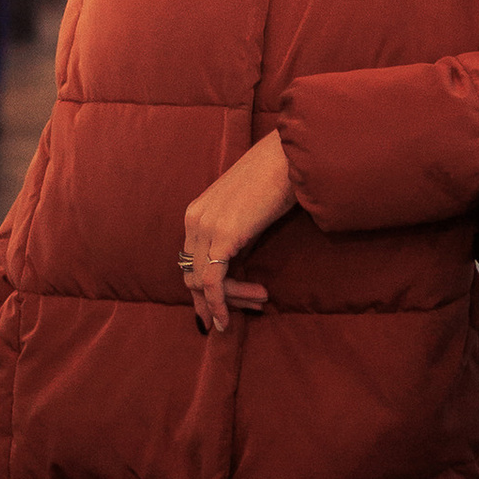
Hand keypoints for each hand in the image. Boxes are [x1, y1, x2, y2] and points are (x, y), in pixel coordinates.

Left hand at [179, 132, 296, 335]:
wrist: (288, 158)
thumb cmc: (276, 180)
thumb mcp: (247, 213)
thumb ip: (235, 238)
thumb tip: (236, 267)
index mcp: (196, 213)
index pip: (189, 261)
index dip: (201, 290)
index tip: (218, 309)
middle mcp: (194, 220)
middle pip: (190, 274)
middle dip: (210, 301)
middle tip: (231, 318)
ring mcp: (205, 228)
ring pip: (201, 281)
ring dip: (227, 301)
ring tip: (259, 301)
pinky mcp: (223, 236)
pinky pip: (212, 282)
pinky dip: (218, 304)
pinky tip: (227, 319)